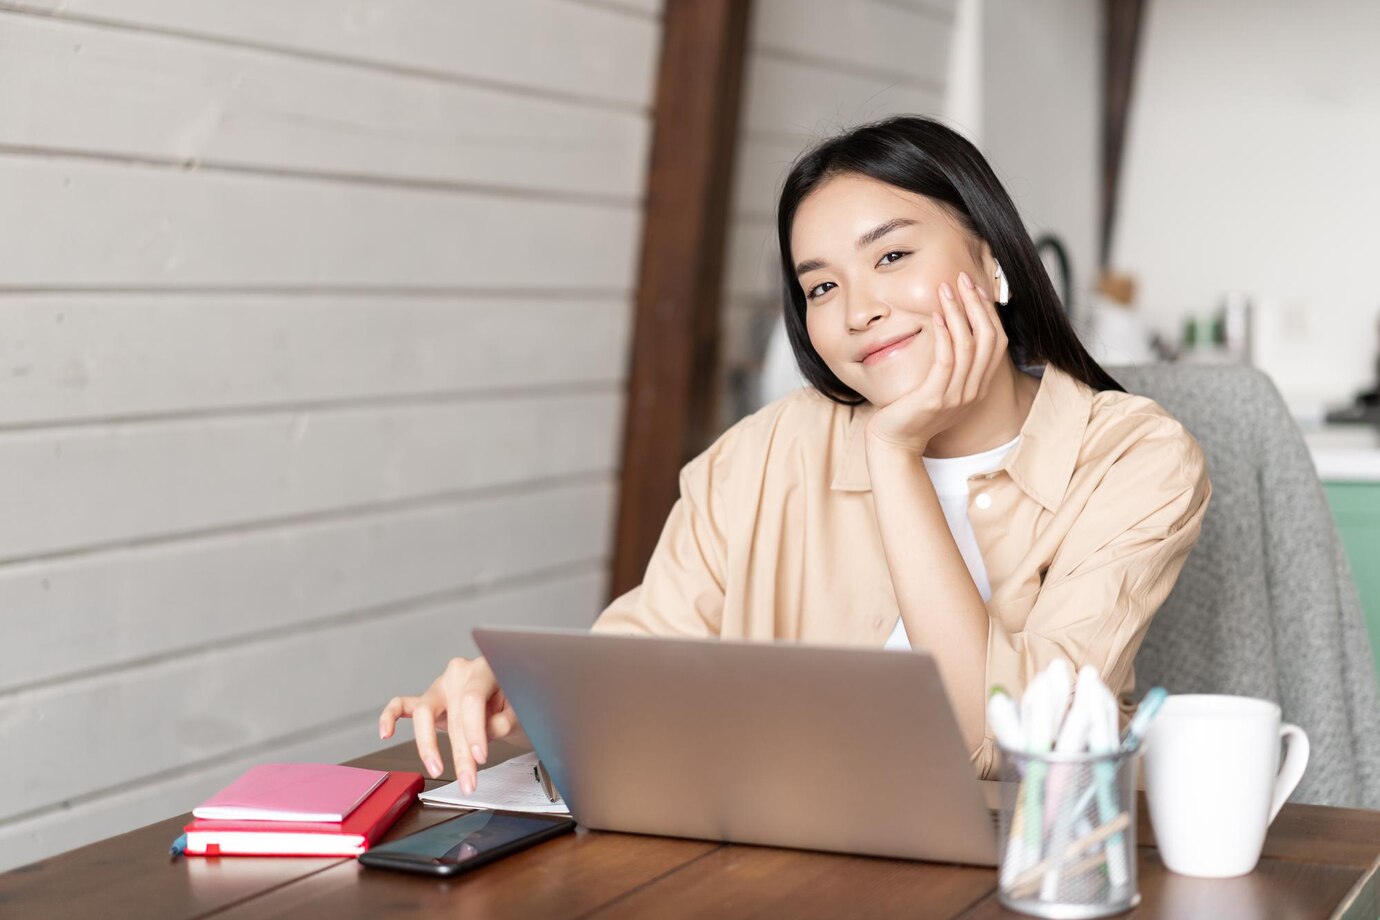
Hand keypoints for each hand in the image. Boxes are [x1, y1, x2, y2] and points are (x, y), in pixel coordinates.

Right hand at [377, 656, 520, 792]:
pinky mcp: (428, 700)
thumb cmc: (515, 701)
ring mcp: (440, 686)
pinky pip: (402, 705)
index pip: (472, 700)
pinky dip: (390, 717)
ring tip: (436, 769)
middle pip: (453, 714)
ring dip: (429, 745)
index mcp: (483, 669)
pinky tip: (386, 733)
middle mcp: (458, 674)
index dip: (475, 730)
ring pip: (424, 713)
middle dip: (461, 753)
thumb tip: (484, 735)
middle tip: (468, 781)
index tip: (480, 757)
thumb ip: (503, 720)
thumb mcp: (519, 710)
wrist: (509, 696)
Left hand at [865, 271, 1007, 452]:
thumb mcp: (940, 385)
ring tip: (946, 289)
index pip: (996, 342)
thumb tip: (952, 326)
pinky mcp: (934, 399)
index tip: (975, 288)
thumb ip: (953, 363)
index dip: (988, 312)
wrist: (894, 442)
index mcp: (978, 387)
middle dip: (977, 305)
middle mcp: (973, 391)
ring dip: (958, 313)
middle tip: (963, 279)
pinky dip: (943, 336)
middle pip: (989, 339)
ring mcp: (956, 396)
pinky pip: (946, 361)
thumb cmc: (912, 410)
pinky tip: (935, 317)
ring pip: (968, 346)